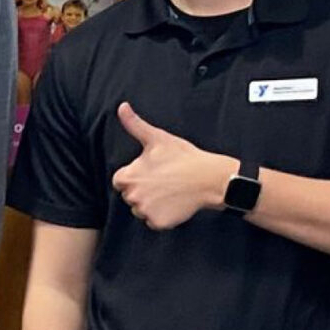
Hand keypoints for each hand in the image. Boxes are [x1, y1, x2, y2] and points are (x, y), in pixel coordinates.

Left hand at [111, 104, 232, 230]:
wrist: (209, 178)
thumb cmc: (183, 157)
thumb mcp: (156, 138)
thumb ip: (134, 124)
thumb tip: (121, 106)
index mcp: (126, 177)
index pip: (121, 181)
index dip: (136, 176)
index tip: (153, 171)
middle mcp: (131, 196)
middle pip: (130, 196)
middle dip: (143, 190)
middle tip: (164, 180)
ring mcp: (144, 211)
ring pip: (141, 210)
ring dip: (152, 204)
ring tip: (170, 191)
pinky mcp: (158, 223)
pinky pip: (153, 221)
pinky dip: (162, 216)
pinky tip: (174, 203)